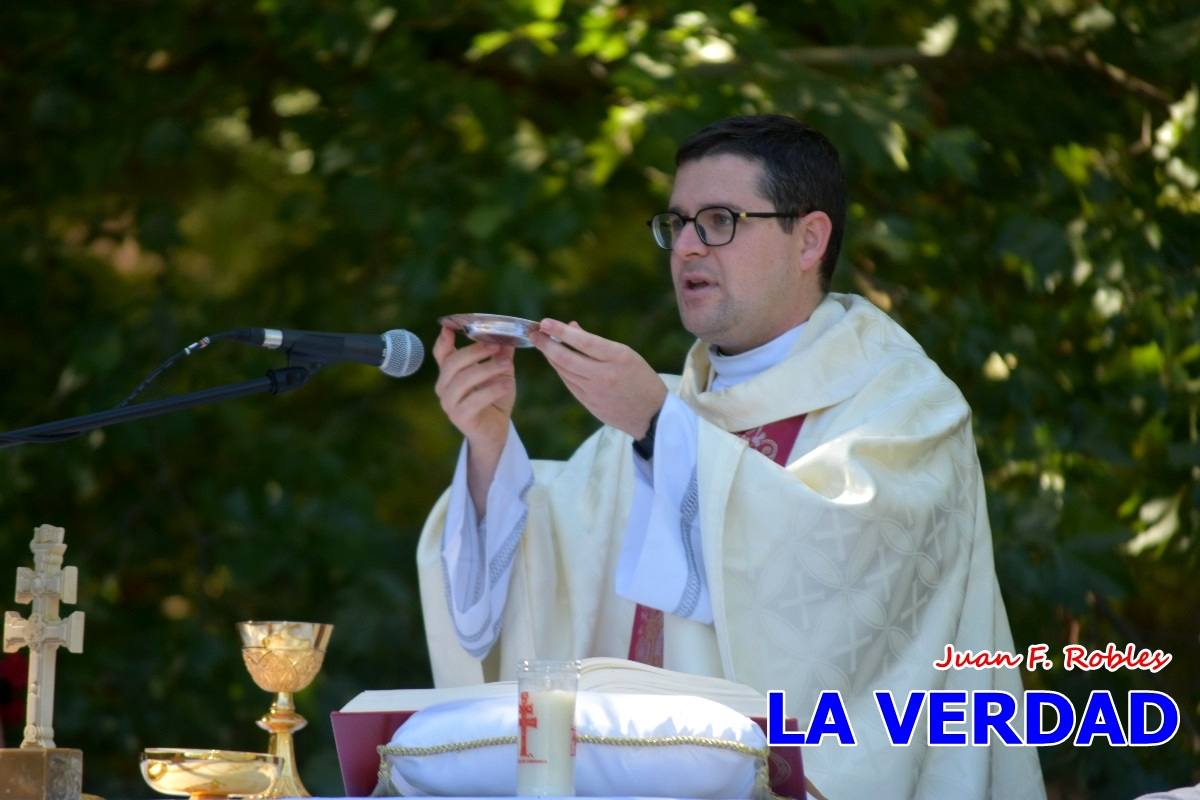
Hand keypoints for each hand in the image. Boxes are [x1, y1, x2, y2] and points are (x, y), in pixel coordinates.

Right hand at [432, 325, 515, 456]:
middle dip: (475, 352)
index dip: (443, 340)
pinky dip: (492, 389)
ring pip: (463, 380)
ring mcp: (449, 403)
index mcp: (450, 373)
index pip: (441, 353)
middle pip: (453, 363)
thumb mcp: (500, 373)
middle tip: (496, 346)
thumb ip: (501, 356)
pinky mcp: (460, 417)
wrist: (496, 431)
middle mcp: (444, 387)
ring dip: (487, 369)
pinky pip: (475, 400)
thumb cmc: (494, 399)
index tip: (449, 327)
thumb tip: (507, 337)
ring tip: (507, 365)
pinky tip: (508, 384)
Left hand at [530, 319, 665, 437]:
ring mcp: (595, 392)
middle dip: (546, 344)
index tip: (545, 322)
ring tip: (542, 343)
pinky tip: (556, 361)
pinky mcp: (589, 404)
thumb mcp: (626, 354)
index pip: (583, 341)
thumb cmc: (641, 378)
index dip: (561, 331)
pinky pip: (569, 383)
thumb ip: (597, 342)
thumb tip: (571, 327)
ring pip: (564, 371)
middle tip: (534, 333)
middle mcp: (604, 375)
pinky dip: (561, 370)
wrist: (652, 415)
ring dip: (551, 356)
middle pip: (566, 359)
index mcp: (618, 358)